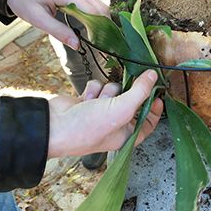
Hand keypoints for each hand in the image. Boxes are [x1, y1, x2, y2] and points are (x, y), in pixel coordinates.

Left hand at [7, 0, 108, 49]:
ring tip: (94, 35)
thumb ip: (59, 32)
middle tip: (99, 41)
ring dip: (100, 19)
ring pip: (98, 4)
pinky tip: (89, 25)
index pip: (92, 10)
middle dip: (103, 24)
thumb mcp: (37, 19)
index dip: (99, 27)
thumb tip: (77, 45)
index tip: (98, 42)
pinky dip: (94, 14)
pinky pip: (91, 1)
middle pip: (100, 6)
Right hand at [47, 70, 162, 157]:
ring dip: (107, 92)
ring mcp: (101, 112)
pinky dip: (93, 90)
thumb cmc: (88, 127)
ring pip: (114, 89)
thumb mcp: (122, 109)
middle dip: (125, 94)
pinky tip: (85, 99)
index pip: (149, 121)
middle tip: (122, 92)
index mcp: (127, 134)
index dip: (154, 107)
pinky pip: (98, 87)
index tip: (156, 92)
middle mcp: (116, 124)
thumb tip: (153, 75)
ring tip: (97, 101)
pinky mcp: (89, 101)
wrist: (54, 126)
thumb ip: (140, 92)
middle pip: (132, 100)